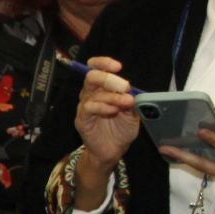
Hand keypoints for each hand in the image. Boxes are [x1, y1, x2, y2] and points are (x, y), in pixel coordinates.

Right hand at [74, 55, 140, 175]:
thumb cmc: (121, 129)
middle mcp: (91, 94)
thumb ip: (131, 99)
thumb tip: (130, 90)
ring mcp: (85, 106)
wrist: (113, 150)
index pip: (96, 68)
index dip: (103, 63)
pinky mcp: (82, 119)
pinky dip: (102, 106)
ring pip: (92, 92)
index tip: (117, 66)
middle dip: (108, 78)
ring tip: (126, 102)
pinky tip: (113, 111)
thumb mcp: (132, 112)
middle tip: (124, 86)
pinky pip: (88, 107)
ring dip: (112, 95)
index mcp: (102, 88)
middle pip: (91, 76)